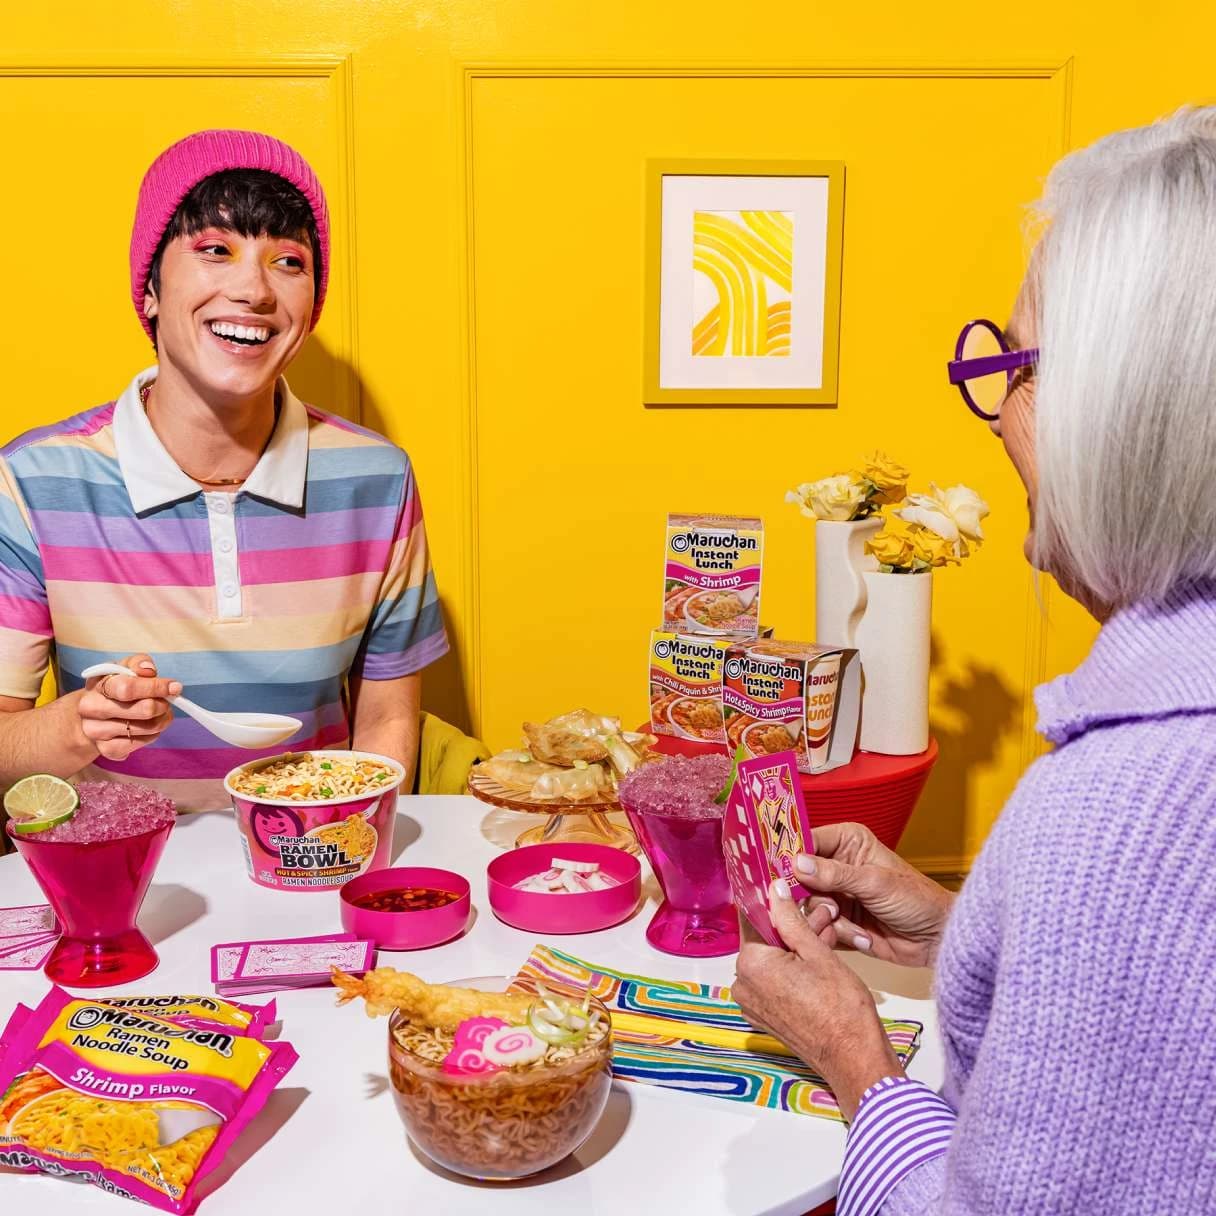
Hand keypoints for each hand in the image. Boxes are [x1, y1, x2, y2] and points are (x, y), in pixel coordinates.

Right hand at [77, 654, 179, 761]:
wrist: (94, 713)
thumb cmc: (115, 686)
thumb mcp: (125, 668)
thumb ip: (138, 663)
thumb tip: (148, 670)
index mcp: (97, 685)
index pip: (128, 688)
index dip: (156, 687)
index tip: (174, 687)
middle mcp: (92, 709)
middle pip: (144, 710)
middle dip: (163, 704)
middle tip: (166, 702)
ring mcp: (97, 732)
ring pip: (148, 728)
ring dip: (162, 719)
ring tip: (159, 713)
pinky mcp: (107, 750)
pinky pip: (143, 743)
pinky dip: (153, 734)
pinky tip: (147, 726)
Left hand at [733, 880, 901, 1119]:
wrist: (854, 1059)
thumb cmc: (841, 1007)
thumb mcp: (817, 952)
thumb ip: (791, 918)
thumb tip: (774, 889)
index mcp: (750, 964)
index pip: (753, 919)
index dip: (774, 903)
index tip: (789, 892)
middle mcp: (742, 984)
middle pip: (765, 941)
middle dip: (793, 926)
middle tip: (823, 915)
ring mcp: (752, 1004)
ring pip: (772, 961)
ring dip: (797, 947)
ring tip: (827, 934)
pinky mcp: (765, 1017)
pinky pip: (774, 982)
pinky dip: (793, 969)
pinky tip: (819, 960)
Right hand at [796, 822, 954, 967]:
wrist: (937, 939)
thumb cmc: (917, 900)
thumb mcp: (875, 883)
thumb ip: (834, 873)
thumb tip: (797, 863)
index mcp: (847, 842)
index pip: (806, 841)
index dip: (790, 856)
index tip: (778, 872)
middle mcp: (837, 865)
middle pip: (799, 878)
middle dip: (813, 898)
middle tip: (832, 908)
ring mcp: (837, 894)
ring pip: (807, 906)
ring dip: (830, 920)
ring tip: (857, 927)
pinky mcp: (838, 920)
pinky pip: (820, 927)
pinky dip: (838, 935)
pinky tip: (863, 937)